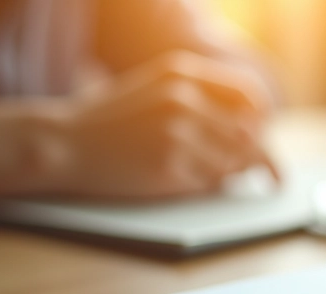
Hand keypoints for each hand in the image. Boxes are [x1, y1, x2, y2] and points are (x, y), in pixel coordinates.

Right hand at [54, 50, 276, 198]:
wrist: (64, 144)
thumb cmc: (113, 122)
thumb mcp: (156, 91)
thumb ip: (202, 100)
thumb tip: (256, 134)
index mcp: (182, 73)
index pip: (250, 97)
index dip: (261, 122)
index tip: (262, 139)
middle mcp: (184, 99)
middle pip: (247, 136)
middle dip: (251, 157)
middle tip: (254, 172)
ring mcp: (177, 133)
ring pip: (232, 163)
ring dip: (226, 174)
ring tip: (198, 170)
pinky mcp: (169, 167)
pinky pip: (210, 184)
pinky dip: (204, 187)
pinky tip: (180, 179)